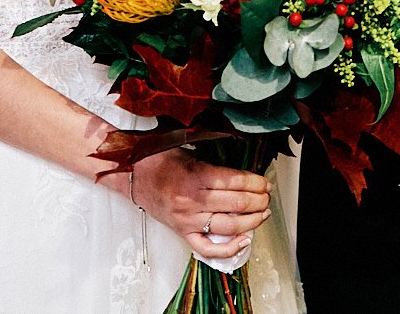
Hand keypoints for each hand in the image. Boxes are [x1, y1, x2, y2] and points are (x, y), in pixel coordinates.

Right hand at [125, 147, 272, 261]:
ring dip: (252, 221)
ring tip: (263, 214)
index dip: (255, 183)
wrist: (132, 175)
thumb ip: (213, 162)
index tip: (264, 182)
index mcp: (195, 176)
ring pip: (228, 226)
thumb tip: (242, 171)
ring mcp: (188, 219)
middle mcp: (193, 200)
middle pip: (237, 204)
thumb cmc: (159, 160)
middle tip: (267, 197)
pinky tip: (244, 240)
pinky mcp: (182, 232)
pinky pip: (208, 248)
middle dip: (259, 201)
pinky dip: (229, 248)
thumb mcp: (188, 151)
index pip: (235, 182)